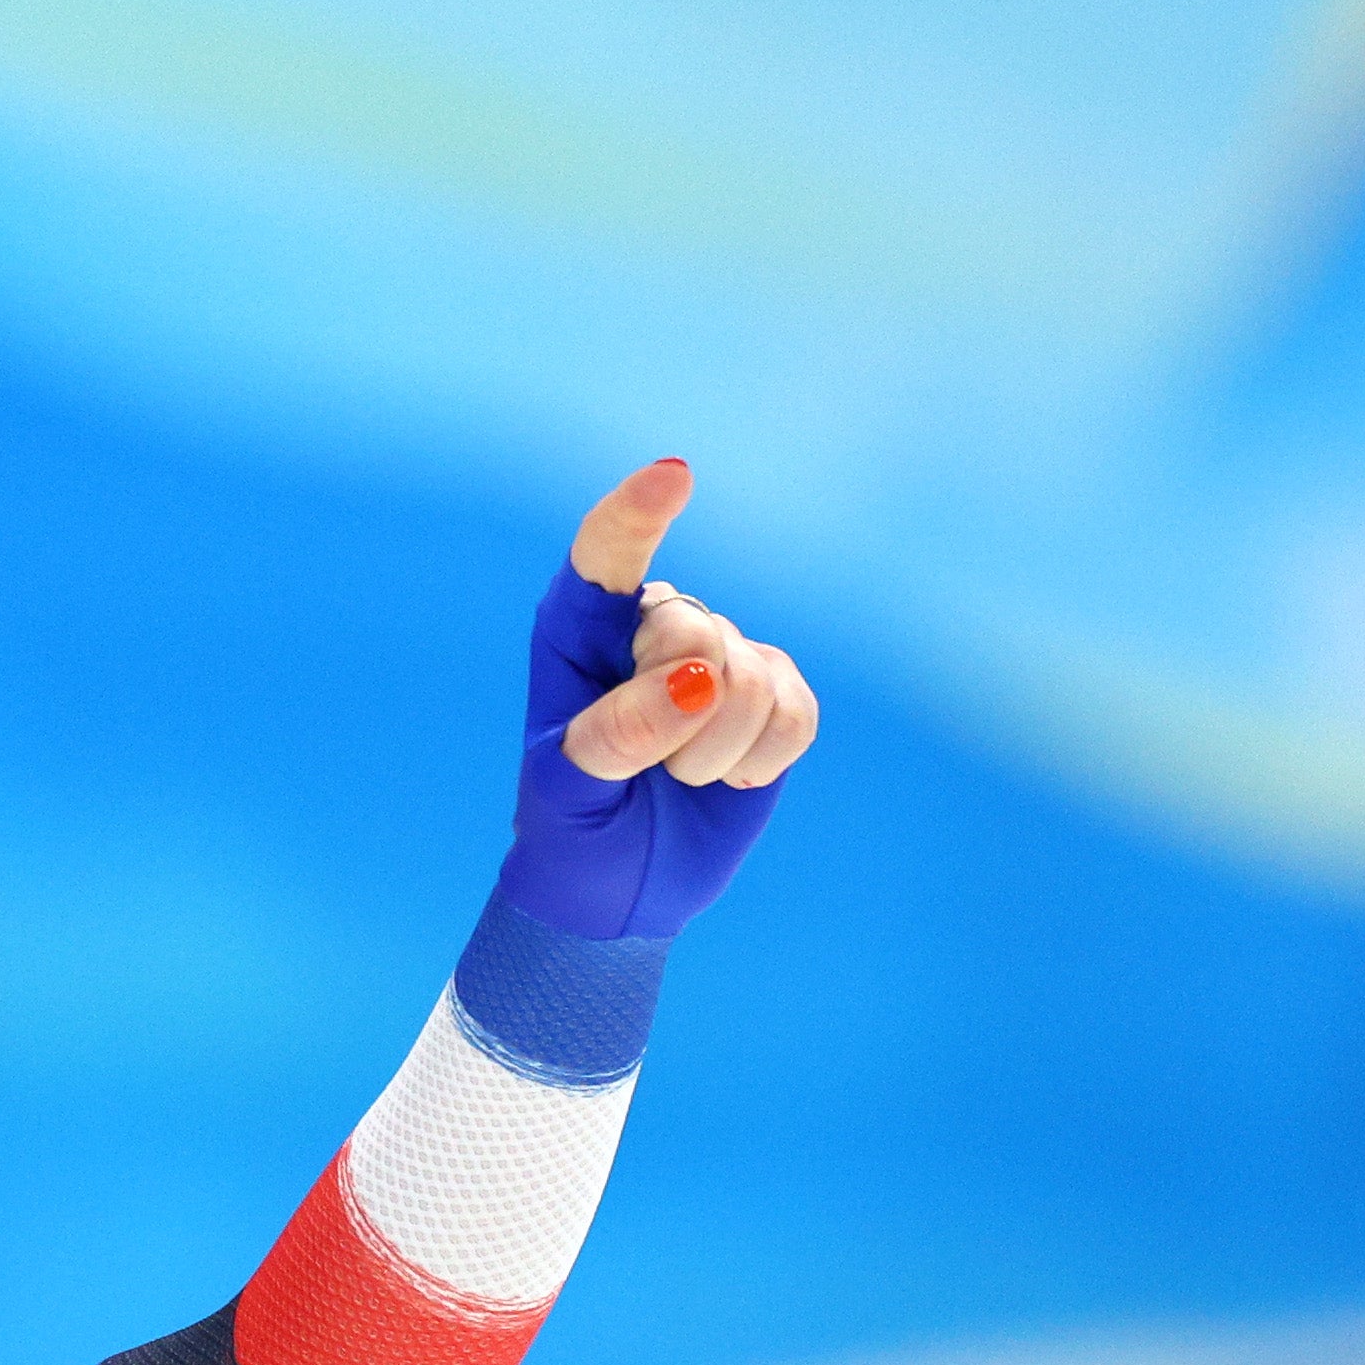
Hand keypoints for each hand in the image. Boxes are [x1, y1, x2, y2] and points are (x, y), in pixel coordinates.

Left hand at [496, 459, 817, 941]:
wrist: (619, 887)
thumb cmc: (572, 830)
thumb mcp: (569, 792)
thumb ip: (615, 736)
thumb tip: (695, 679)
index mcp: (577, 630)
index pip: (605, 557)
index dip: (639, 516)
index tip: (674, 477)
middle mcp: (650, 624)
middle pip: (696, 635)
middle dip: (678, 718)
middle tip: (645, 767)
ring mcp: (718, 652)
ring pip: (750, 682)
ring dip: (714, 753)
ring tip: (676, 777)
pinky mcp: (773, 691)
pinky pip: (795, 713)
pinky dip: (761, 760)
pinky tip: (725, 776)